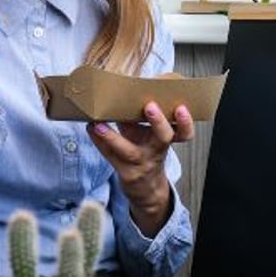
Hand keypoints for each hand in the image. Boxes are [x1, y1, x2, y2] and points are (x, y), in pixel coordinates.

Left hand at [86, 102, 193, 236]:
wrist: (147, 188)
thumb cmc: (147, 151)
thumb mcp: (150, 136)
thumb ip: (141, 117)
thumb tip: (125, 88)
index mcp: (167, 140)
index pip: (184, 133)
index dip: (185, 122)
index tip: (181, 108)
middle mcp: (157, 152)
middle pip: (163, 138)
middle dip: (158, 122)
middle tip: (150, 107)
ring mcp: (141, 164)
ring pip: (129, 151)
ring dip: (112, 136)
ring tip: (98, 124)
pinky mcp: (125, 173)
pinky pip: (110, 156)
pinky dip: (98, 141)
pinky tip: (90, 128)